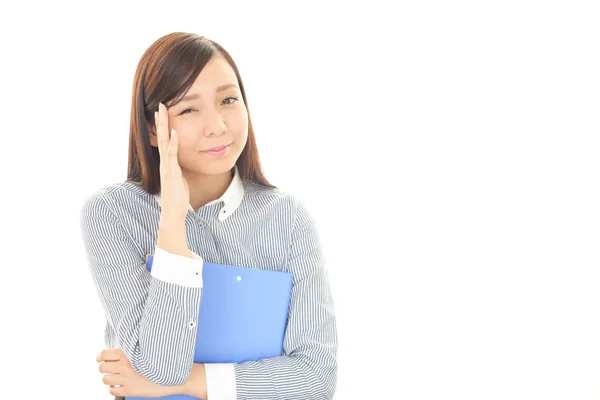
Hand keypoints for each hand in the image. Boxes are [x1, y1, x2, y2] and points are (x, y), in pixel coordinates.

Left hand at [97, 348, 180, 397]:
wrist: (174, 375)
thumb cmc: (162, 362)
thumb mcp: (147, 352)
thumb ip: (132, 351)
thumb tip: (121, 352)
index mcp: (129, 354)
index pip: (104, 354)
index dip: (100, 356)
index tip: (101, 358)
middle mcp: (125, 365)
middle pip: (102, 367)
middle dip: (104, 368)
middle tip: (110, 369)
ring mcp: (126, 379)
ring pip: (105, 379)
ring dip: (108, 378)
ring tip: (115, 378)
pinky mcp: (129, 390)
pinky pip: (112, 390)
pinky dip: (113, 388)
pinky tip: (120, 386)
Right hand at [156, 102, 189, 220]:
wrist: (174, 211)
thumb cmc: (178, 195)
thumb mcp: (181, 176)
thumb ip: (180, 166)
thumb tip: (185, 158)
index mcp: (167, 162)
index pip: (165, 140)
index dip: (164, 126)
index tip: (164, 111)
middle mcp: (164, 162)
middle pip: (162, 137)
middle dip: (161, 121)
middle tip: (160, 105)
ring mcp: (166, 166)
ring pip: (164, 142)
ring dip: (164, 127)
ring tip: (163, 112)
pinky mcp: (171, 172)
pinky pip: (172, 155)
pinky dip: (174, 143)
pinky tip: (175, 132)